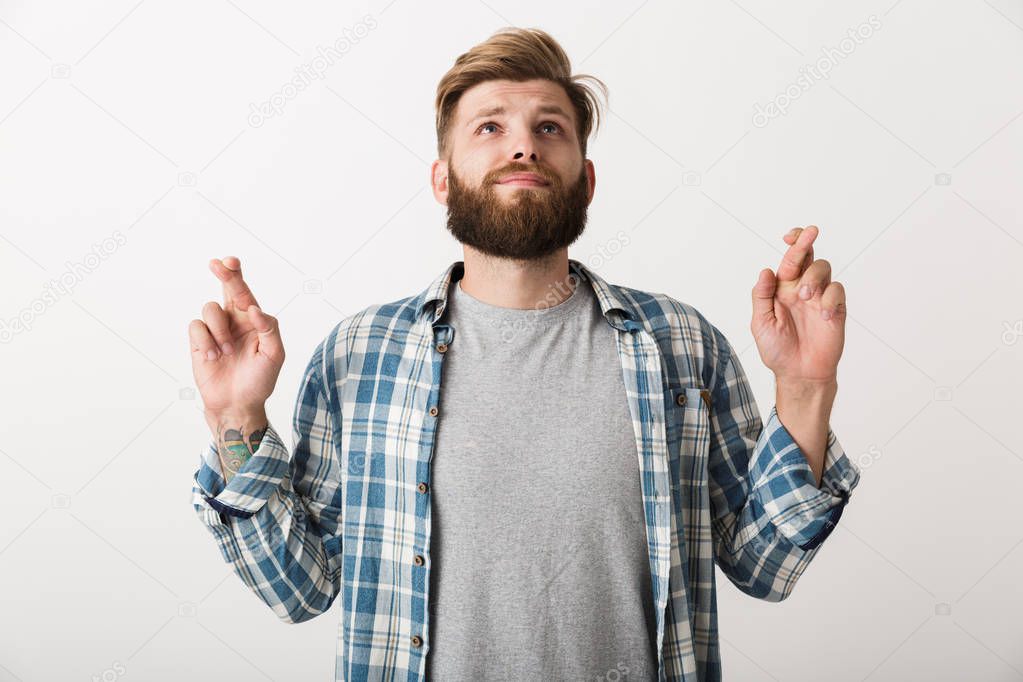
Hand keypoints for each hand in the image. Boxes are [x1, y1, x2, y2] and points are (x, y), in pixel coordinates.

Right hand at [188, 256, 284, 419]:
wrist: (238, 404)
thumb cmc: (260, 380)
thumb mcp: (274, 355)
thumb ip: (269, 329)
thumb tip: (254, 308)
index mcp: (254, 320)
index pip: (246, 292)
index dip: (237, 275)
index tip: (231, 262)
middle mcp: (234, 320)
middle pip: (227, 288)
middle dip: (223, 274)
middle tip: (216, 264)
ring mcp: (215, 329)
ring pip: (211, 308)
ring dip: (220, 330)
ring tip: (227, 352)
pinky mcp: (199, 341)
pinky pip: (196, 326)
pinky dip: (206, 341)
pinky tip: (214, 357)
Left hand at [750, 226, 845, 383]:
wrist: (799, 373)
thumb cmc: (777, 349)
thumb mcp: (761, 323)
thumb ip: (762, 296)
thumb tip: (766, 270)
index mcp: (781, 289)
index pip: (788, 260)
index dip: (791, 244)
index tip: (789, 236)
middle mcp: (801, 288)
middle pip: (807, 256)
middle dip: (806, 242)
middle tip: (809, 233)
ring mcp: (819, 297)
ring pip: (823, 268)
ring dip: (813, 276)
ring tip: (804, 296)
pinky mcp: (836, 309)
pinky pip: (837, 291)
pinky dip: (831, 298)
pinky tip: (824, 315)